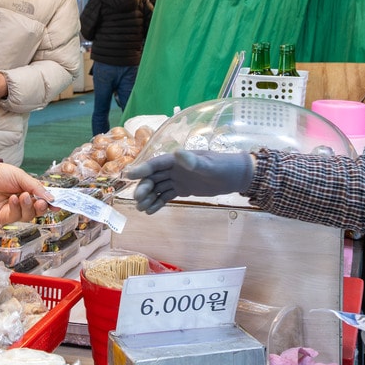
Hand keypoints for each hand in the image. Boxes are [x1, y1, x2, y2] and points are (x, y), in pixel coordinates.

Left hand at [0, 162, 50, 223]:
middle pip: (37, 211)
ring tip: (23, 196)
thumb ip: (36, 187)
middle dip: (41, 208)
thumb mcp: (21, 176)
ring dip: (27, 206)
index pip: (43, 200)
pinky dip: (16, 208)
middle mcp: (23, 203)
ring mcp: (14, 211)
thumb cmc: (0, 174)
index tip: (58, 205)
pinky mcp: (4, 218)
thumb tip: (51, 198)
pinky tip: (13, 199)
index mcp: (29, 192)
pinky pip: (15, 217)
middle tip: (41, 202)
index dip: (51, 203)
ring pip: (28, 216)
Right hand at [125, 150, 254, 213]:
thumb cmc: (224, 167)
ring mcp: (177, 179)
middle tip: (137, 199)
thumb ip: (193, 162)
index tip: (128, 175)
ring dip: (148, 197)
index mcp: (178, 160)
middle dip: (144, 187)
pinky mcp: (182, 189)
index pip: (156, 164)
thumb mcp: (210, 165)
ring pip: (157, 187)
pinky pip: (166, 196)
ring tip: (141, 208)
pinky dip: (157, 203)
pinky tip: (150, 211)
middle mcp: (174, 168)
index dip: (142, 169)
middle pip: (153, 177)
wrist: (236, 176)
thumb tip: (178, 153)